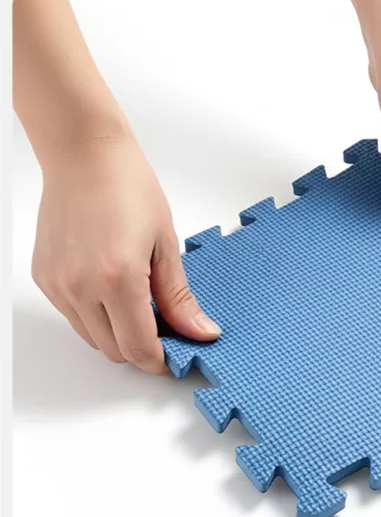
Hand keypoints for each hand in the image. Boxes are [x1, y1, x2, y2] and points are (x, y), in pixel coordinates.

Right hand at [32, 134, 220, 373]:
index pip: (138, 347)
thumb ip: (179, 297)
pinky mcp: (45, 277)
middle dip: (141, 349)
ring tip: (139, 306)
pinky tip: (113, 290)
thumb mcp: (166, 244)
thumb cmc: (129, 187)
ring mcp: (57, 284)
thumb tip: (200, 332)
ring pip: (92, 338)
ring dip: (118, 335)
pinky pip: (73, 316)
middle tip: (164, 329)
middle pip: (114, 351)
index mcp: (118, 279)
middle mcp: (80, 287)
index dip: (159, 361)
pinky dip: (96, 316)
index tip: (174, 357)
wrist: (85, 155)